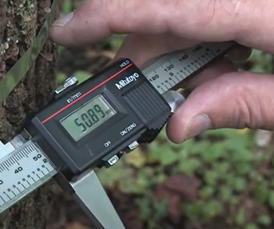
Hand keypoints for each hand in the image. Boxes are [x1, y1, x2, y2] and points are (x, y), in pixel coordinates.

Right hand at [50, 0, 273, 142]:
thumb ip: (241, 107)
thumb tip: (180, 124)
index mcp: (260, 10)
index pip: (163, 5)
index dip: (106, 15)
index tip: (66, 30)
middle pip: (163, 10)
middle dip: (148, 55)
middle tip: (152, 95)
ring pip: (178, 12)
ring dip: (178, 53)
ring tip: (209, 88)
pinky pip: (199, 10)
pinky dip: (196, 40)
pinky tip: (222, 65)